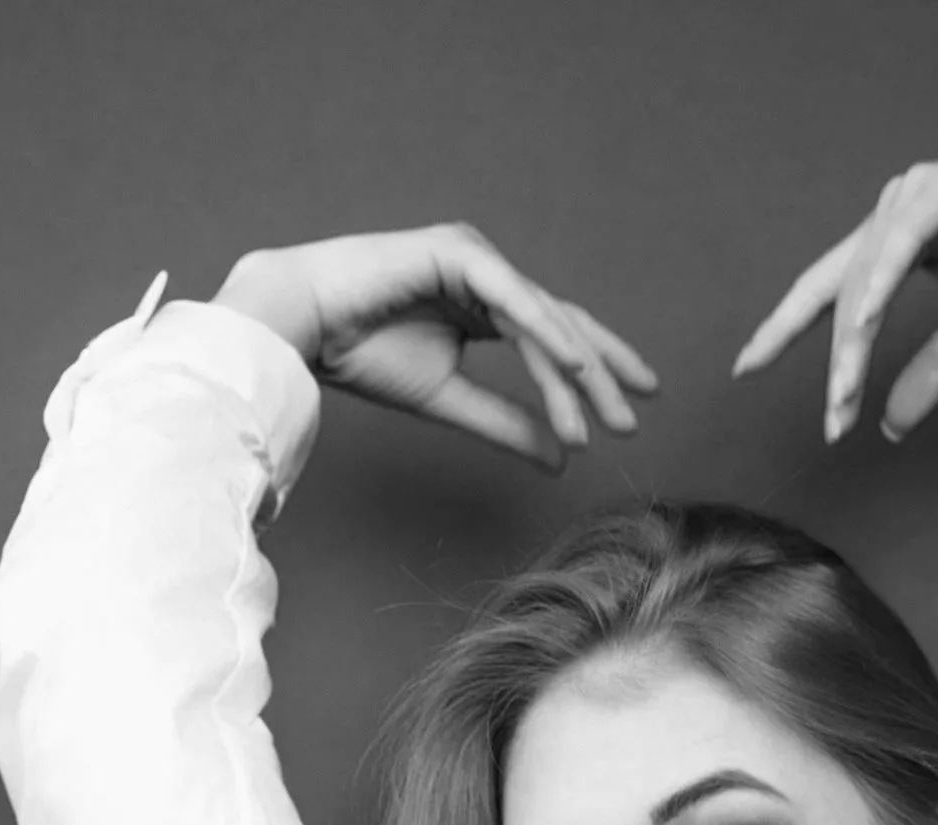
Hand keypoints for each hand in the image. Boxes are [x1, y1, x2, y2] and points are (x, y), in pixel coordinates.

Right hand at [211, 224, 655, 469]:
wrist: (304, 328)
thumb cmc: (362, 356)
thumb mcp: (450, 401)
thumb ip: (507, 424)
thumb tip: (563, 459)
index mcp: (484, 304)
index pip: (555, 339)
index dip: (597, 376)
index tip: (628, 417)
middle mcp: (486, 275)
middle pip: (564, 324)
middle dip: (603, 375)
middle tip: (633, 421)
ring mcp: (473, 258)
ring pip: (543, 319)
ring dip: (576, 372)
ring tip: (603, 417)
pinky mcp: (456, 253)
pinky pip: (514, 300)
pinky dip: (547, 335)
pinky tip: (576, 367)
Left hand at [731, 123, 937, 442]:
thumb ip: (933, 368)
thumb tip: (890, 427)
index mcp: (892, 236)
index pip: (827, 289)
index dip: (785, 326)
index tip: (747, 366)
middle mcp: (892, 209)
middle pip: (842, 298)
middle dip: (835, 366)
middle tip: (833, 425)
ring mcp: (910, 196)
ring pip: (863, 283)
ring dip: (851, 348)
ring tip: (843, 402)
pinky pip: (897, 251)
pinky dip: (877, 291)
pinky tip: (861, 331)